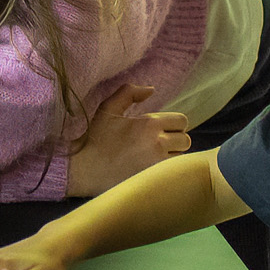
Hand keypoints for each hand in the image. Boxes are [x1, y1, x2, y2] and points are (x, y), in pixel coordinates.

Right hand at [67, 83, 189, 196]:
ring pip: (181, 158)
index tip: (163, 130)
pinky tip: (155, 172)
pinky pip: (174, 174)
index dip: (174, 125)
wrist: (84, 169)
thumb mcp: (108, 109)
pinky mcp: (154, 180)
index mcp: (149, 124)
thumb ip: (129, 92)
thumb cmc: (96, 138)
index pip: (181, 121)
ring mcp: (157, 164)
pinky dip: (168, 171)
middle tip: (160, 145)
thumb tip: (151, 89)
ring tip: (156, 159)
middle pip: (185, 140)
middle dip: (175, 141)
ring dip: (173, 157)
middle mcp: (157, 143)